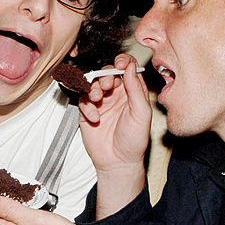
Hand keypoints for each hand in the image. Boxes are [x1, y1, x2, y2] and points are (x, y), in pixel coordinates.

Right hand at [78, 55, 151, 173]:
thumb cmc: (134, 141)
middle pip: (108, 74)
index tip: (120, 63)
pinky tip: (94, 117)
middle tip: (107, 84)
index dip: (123, 62)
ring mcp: (102, 103)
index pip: (127, 69)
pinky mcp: (88, 113)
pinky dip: (87, 107)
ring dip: (94, 88)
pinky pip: (83, 101)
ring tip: (98, 98)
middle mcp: (117, 95)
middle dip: (106, 75)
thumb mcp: (141, 113)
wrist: (118, 162)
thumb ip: (136, 89)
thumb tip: (131, 67)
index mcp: (132, 93)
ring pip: (93, 85)